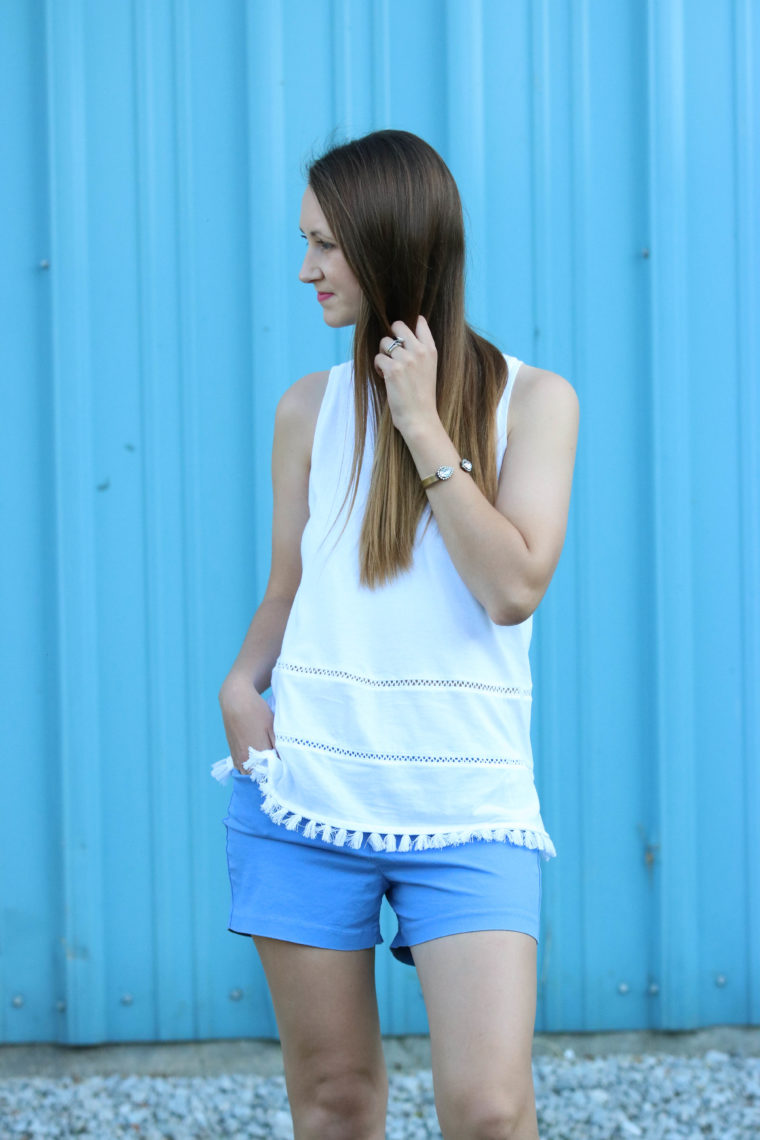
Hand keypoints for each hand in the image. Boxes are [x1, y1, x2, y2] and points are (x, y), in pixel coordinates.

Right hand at [218, 676, 275, 772]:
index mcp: (256, 756)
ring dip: (259, 772)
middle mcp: (243, 761)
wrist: (235, 700)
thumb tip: (284, 764)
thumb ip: (279, 748)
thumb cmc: (257, 712)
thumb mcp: (273, 728)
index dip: (278, 775)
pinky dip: (251, 767)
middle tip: (279, 768)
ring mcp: (236, 758)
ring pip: (250, 774)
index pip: (270, 776)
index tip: (286, 771)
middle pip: (259, 778)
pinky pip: (243, 768)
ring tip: (269, 764)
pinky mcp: (232, 754)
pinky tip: (259, 759)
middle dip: (269, 776)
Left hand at [374, 315, 439, 438]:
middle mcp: (419, 351)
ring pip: (384, 342)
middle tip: (392, 351)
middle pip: (398, 325)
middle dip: (391, 336)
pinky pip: (378, 358)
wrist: (420, 418)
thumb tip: (403, 338)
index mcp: (430, 350)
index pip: (420, 322)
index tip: (404, 337)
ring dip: (383, 354)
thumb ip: (420, 352)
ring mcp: (406, 359)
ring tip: (388, 368)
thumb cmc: (423, 396)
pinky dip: (378, 367)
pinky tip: (385, 377)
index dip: (409, 325)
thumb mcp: (429, 369)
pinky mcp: (392, 370)